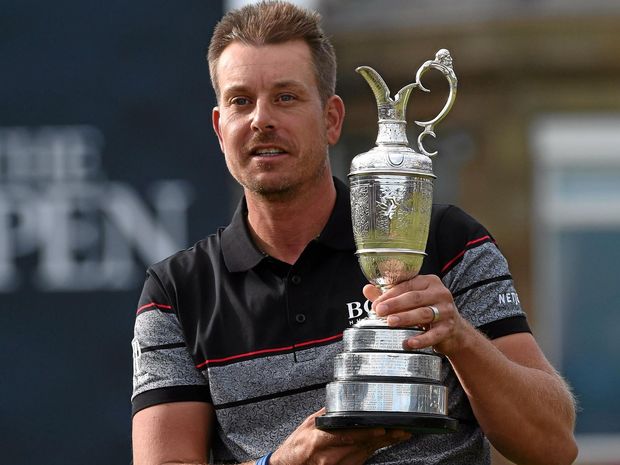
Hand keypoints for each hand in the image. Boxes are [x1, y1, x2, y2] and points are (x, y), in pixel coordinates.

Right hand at [270, 409, 410, 464]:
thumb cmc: (296, 446)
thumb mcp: (308, 425)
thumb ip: (326, 415)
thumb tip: (340, 400)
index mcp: (321, 440)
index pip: (349, 436)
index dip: (368, 433)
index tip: (384, 428)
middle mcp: (330, 456)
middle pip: (363, 446)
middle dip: (384, 438)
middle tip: (402, 430)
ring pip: (365, 454)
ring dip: (382, 445)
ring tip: (399, 435)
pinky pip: (360, 461)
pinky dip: (371, 452)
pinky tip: (383, 445)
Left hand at [363, 274, 469, 356]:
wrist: (454, 330)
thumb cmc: (427, 310)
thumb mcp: (409, 300)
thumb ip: (388, 295)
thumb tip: (367, 289)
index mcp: (428, 282)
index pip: (407, 285)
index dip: (390, 294)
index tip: (376, 304)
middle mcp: (440, 293)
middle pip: (415, 297)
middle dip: (395, 304)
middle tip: (379, 312)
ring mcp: (446, 311)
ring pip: (424, 313)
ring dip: (406, 318)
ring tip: (390, 322)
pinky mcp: (449, 328)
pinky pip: (434, 334)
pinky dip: (421, 339)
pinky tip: (408, 342)